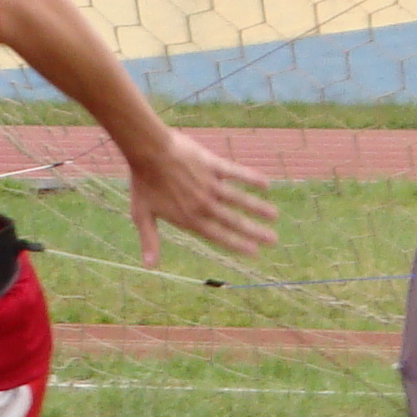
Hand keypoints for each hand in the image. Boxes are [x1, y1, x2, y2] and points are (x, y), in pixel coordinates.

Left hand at [125, 129, 280, 266]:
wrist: (148, 151)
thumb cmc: (142, 183)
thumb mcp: (142, 215)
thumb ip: (150, 240)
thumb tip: (150, 266)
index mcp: (189, 219)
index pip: (219, 236)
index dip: (238, 245)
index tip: (255, 252)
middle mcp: (203, 205)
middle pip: (234, 221)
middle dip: (255, 232)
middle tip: (274, 240)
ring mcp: (210, 185)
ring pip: (239, 199)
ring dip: (258, 208)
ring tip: (275, 216)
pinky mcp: (213, 166)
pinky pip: (236, 173)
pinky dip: (251, 179)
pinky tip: (266, 185)